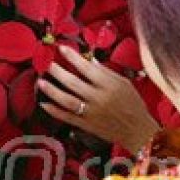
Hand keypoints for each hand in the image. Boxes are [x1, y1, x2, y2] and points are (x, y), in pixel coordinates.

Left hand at [38, 46, 158, 153]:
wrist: (138, 130)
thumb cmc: (133, 104)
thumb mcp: (124, 83)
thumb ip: (105, 71)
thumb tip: (89, 59)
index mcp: (109, 85)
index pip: (87, 68)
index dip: (72, 57)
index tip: (61, 49)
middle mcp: (98, 98)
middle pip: (73, 83)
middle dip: (58, 72)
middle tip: (48, 65)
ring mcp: (91, 113)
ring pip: (67, 100)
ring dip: (52, 91)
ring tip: (41, 82)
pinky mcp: (86, 125)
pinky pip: (67, 117)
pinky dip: (54, 111)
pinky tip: (44, 104)